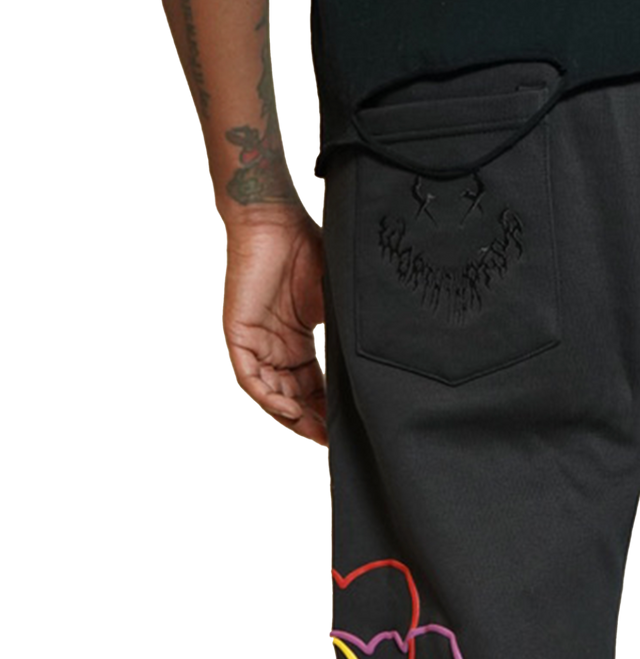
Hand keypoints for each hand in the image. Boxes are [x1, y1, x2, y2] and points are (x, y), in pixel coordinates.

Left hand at [219, 200, 326, 447]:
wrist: (273, 217)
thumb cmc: (306, 246)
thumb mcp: (336, 299)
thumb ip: (349, 330)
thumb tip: (383, 358)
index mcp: (297, 340)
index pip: (314, 387)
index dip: (331, 409)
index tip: (350, 429)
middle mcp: (274, 347)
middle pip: (294, 398)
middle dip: (314, 422)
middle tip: (336, 441)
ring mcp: (254, 342)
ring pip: (270, 395)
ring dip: (292, 418)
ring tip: (316, 433)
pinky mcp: (237, 334)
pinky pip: (250, 379)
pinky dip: (268, 398)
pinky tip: (290, 412)